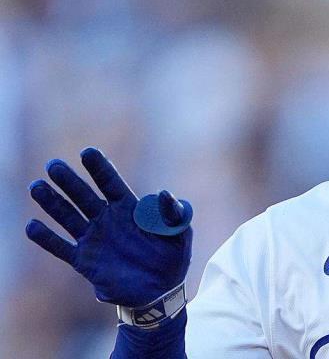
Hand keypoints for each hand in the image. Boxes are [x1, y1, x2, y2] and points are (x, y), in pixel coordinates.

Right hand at [25, 147, 191, 307]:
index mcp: (130, 210)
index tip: (87, 152)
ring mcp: (94, 239)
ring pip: (69, 217)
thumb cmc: (172, 258)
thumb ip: (173, 214)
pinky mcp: (84, 261)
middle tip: (53, 165)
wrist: (160, 292)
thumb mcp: (180, 234)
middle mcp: (108, 220)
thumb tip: (165, 193)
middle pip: (85, 196)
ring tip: (36, 186)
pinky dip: (47, 238)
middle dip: (70, 181)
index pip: (112, 183)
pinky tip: (33, 226)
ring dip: (52, 203)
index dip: (100, 169)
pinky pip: (62, 247)